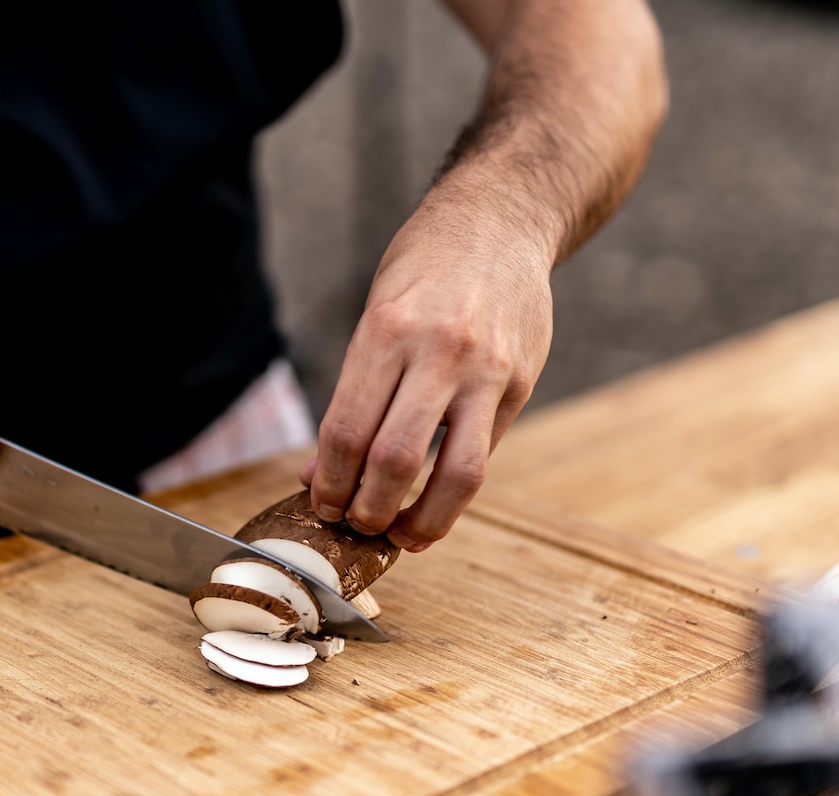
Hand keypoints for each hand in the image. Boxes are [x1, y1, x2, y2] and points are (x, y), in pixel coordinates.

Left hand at [300, 175, 555, 550]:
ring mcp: (486, 370)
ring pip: (456, 474)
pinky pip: (484, 453)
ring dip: (422, 520)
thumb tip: (318, 473)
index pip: (347, 430)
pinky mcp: (520, 383)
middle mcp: (438, 351)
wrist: (502, 218)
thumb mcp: (376, 314)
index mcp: (387, 330)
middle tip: (356, 525)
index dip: (330, 483)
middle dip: (368, 510)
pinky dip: (455, 491)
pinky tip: (435, 504)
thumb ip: (353, 396)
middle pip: (395, 460)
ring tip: (401, 535)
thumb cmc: (425, 269)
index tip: (323, 504)